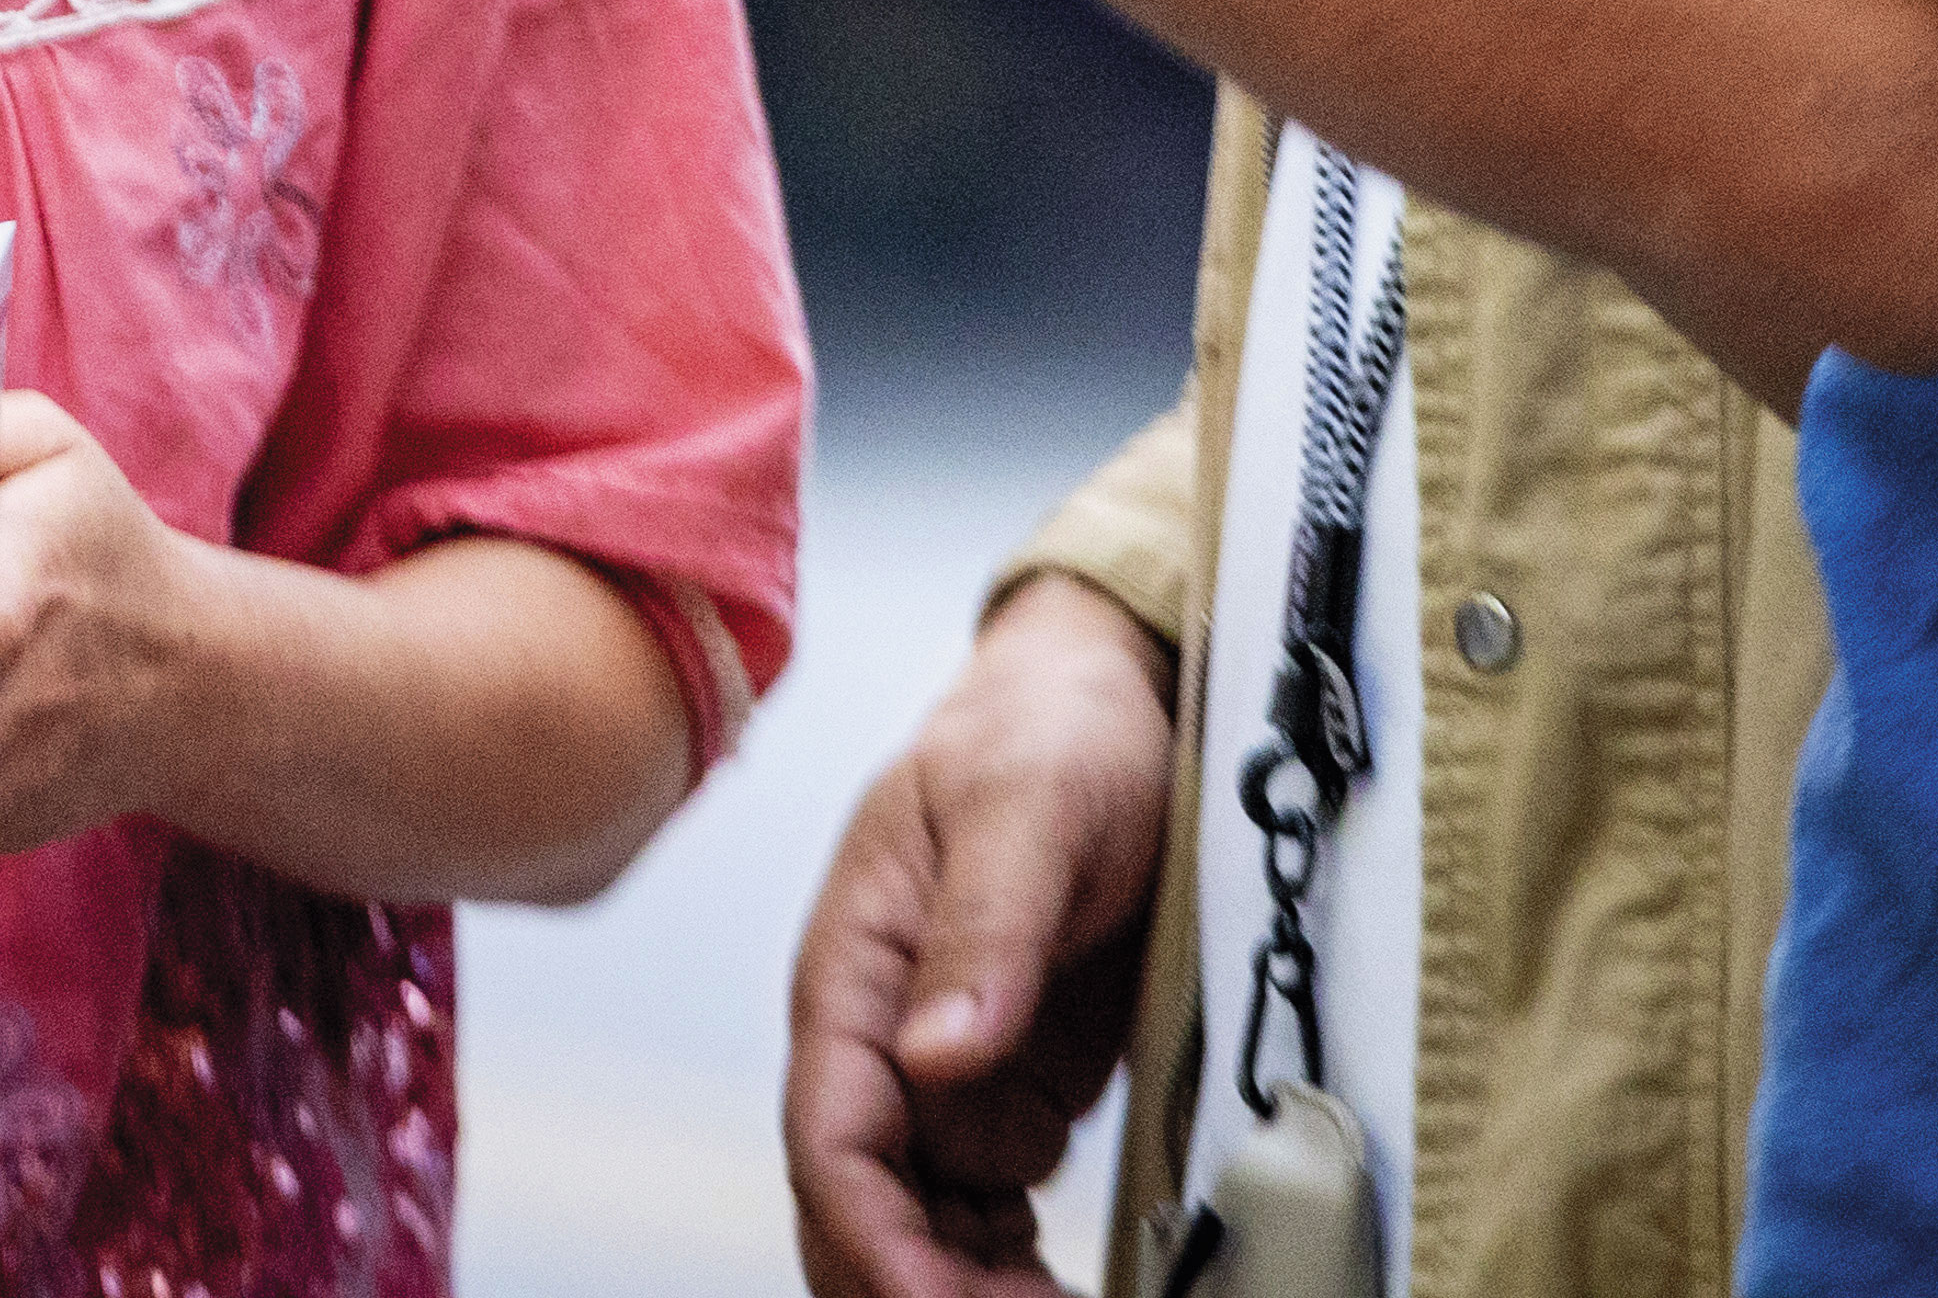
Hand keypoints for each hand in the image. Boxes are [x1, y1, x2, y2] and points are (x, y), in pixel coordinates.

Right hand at [785, 576, 1177, 1297]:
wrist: (1105, 699)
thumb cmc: (1049, 730)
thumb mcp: (1028, 807)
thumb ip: (985, 928)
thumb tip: (935, 1053)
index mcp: (855, 964)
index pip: (832, 1135)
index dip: (876, 1238)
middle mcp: (884, 1031)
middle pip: (862, 1201)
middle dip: (919, 1286)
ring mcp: (946, 1067)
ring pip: (922, 1222)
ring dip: (968, 1283)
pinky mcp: (1010, 1087)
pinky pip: (985, 1206)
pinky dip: (1006, 1262)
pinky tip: (1056, 1282)